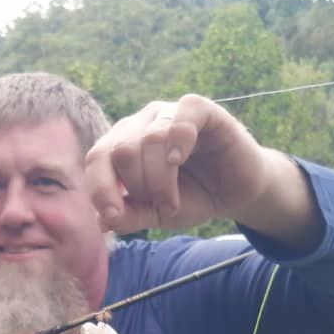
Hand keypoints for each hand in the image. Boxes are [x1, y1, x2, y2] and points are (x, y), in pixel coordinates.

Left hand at [85, 95, 317, 246]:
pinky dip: (177, 142)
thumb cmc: (192, 197)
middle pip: (122, 151)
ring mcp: (170, 114)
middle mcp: (142, 124)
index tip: (112, 217)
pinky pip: (181, 117)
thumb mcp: (156, 214)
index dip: (100, 187)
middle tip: (160, 207)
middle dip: (138, 188)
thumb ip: (128, 216)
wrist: (236, 193)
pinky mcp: (202, 111)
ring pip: (149, 140)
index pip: (98, 157)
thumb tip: (101, 221)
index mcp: (123, 145)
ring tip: (173, 202)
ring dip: (160, 181)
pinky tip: (179, 161)